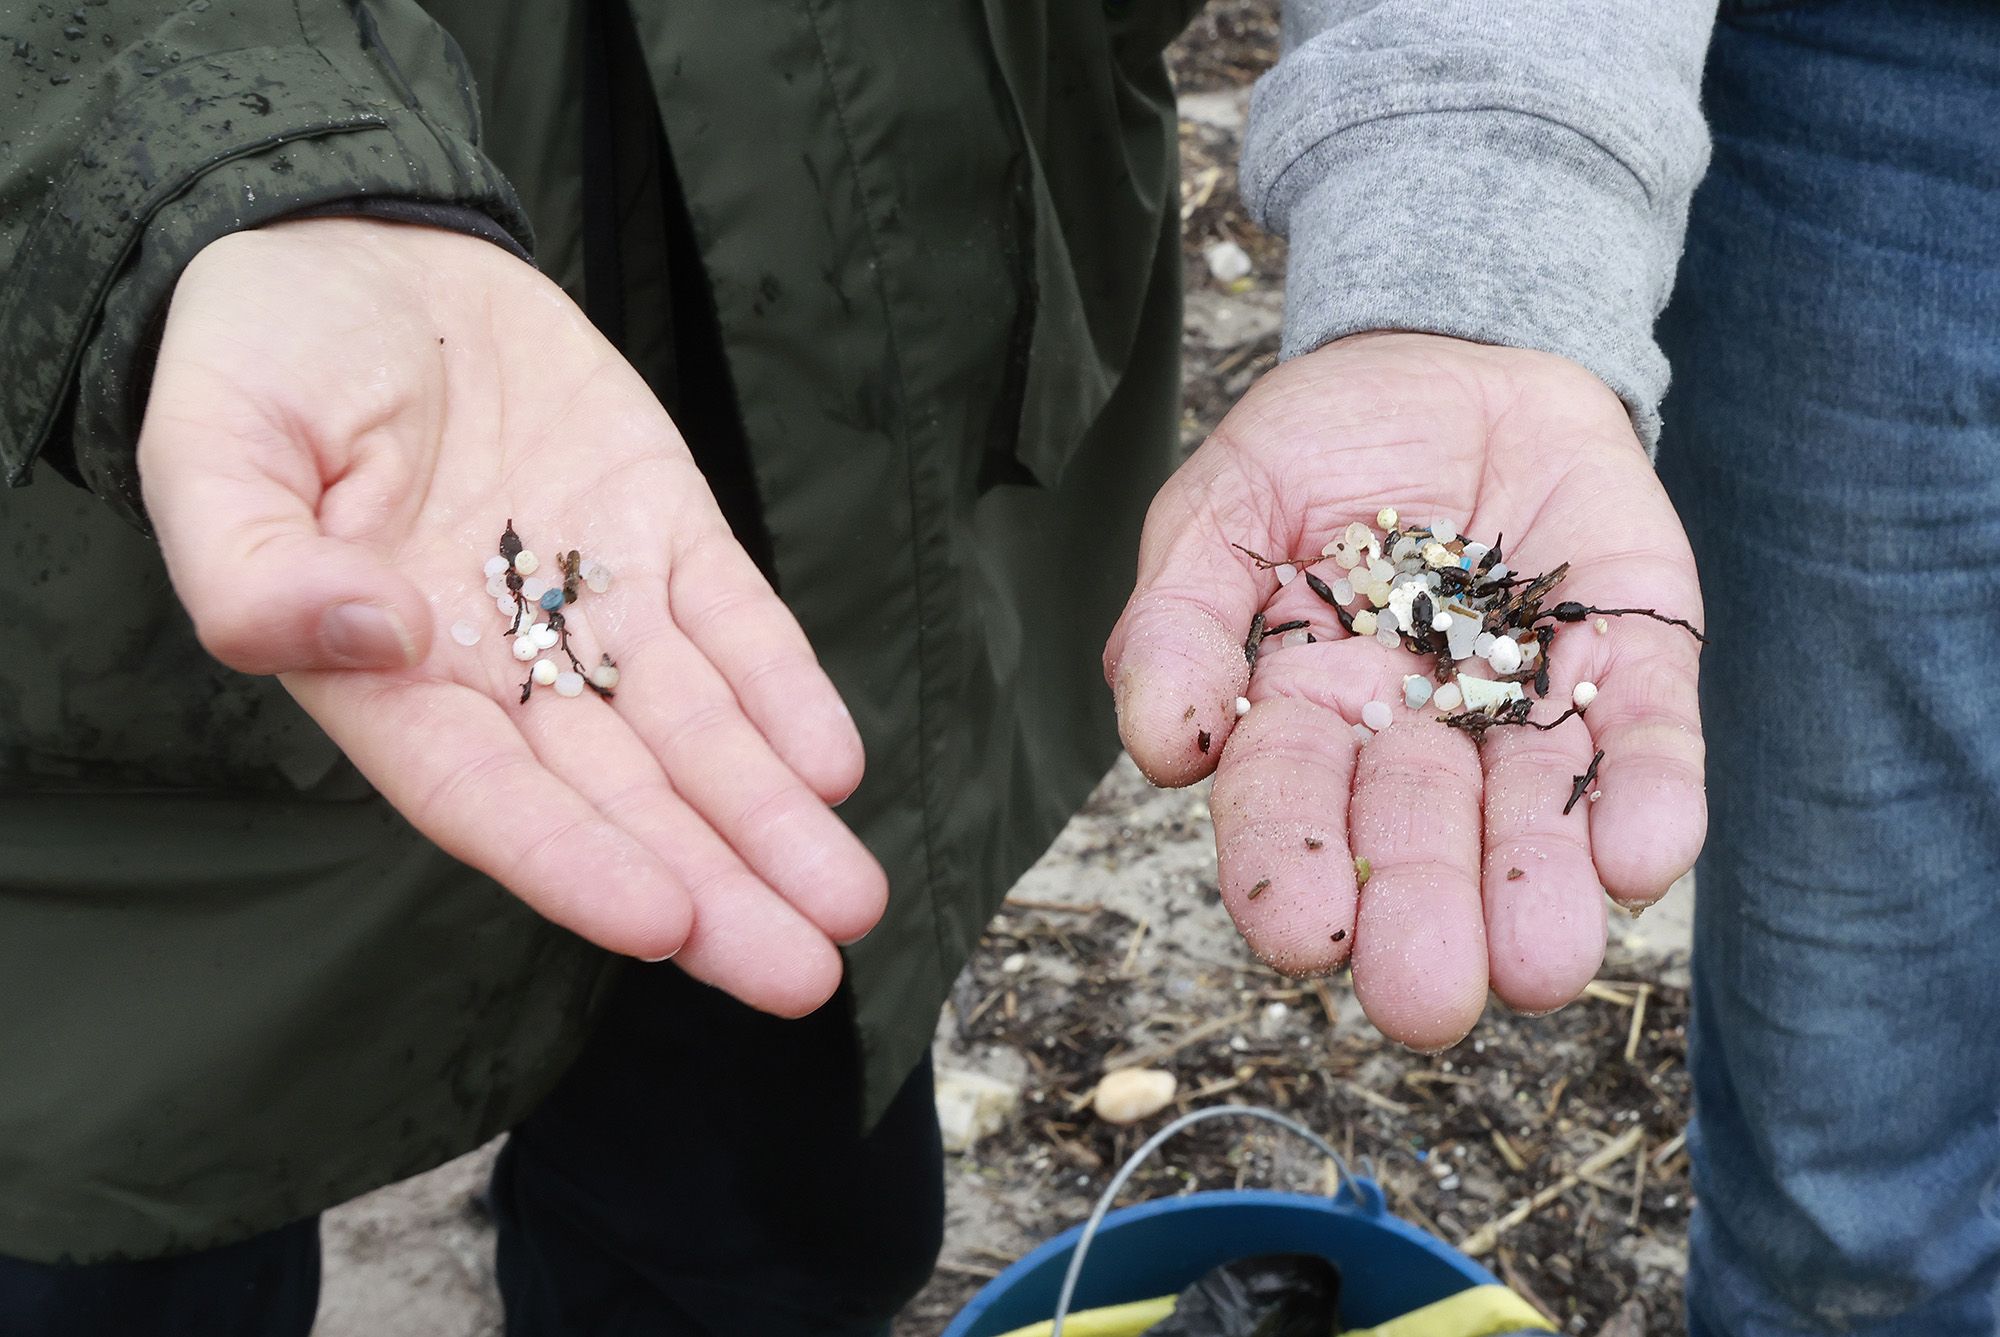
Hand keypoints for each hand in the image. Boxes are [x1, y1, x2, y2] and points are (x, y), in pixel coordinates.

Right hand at [138, 218, 886, 1015]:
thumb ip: (253, 564)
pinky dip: (785, 686)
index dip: (572, 861)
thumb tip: (371, 634)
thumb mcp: (213, 449)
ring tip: (848, 899)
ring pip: (696, 730)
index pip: (486, 797)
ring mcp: (594, 599)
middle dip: (713, 886)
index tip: (662, 921)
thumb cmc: (258, 361)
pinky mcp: (663, 528)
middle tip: (802, 974)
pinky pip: (734, 619)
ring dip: (772, 815)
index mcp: (385, 678)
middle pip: (619, 796)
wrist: (353, 251)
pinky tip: (833, 764)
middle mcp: (503, 665)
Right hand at [1105, 333, 1704, 1048]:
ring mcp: (1529, 706)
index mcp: (1303, 718)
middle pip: (1420, 839)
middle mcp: (1417, 740)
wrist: (1452, 366)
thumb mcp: (1219, 511)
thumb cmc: (1313, 451)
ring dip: (1542, 889)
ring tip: (1543, 964)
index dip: (1292, 872)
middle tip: (1432, 1000)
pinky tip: (1642, 857)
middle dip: (1426, 917)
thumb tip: (1163, 748)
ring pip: (1537, 815)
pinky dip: (1650, 796)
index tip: (1303, 938)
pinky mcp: (1635, 660)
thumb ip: (1178, 620)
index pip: (1289, 809)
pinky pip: (1651, 736)